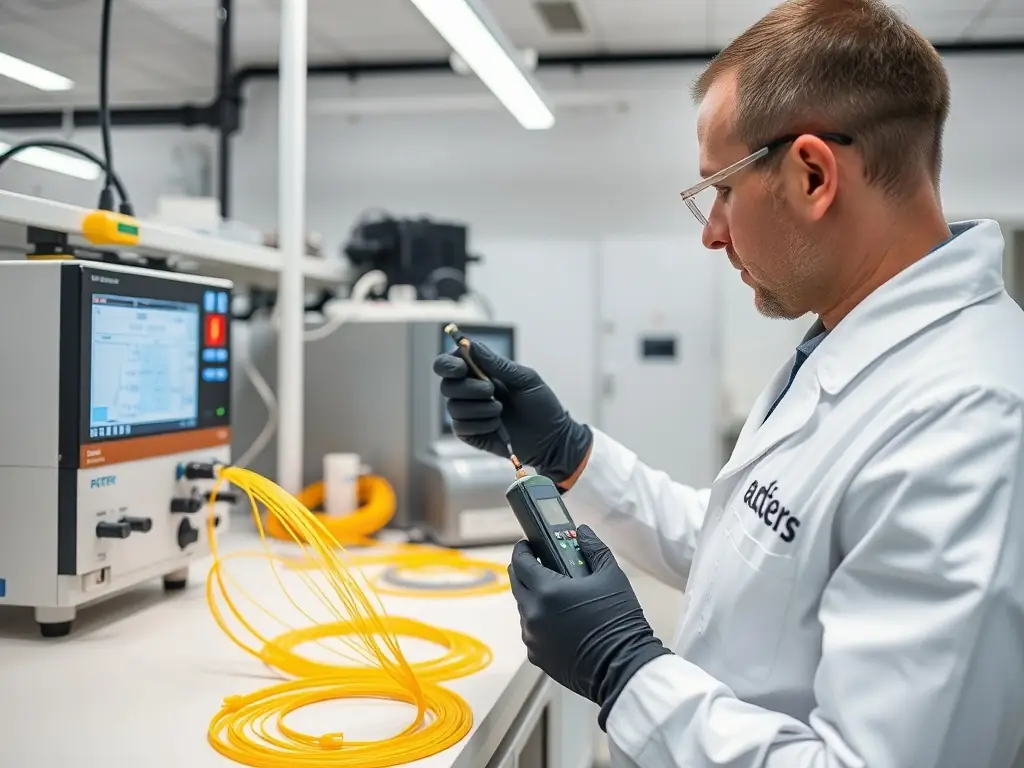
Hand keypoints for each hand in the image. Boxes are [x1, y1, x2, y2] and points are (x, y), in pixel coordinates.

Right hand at [433, 341, 591, 483]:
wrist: (551, 438)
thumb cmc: (540, 404)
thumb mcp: (524, 378)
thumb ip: (497, 363)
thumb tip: (470, 345)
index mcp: (479, 372)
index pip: (449, 363)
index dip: (448, 364)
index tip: (462, 367)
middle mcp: (468, 391)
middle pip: (447, 385)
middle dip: (468, 388)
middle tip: (491, 391)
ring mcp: (468, 413)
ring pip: (453, 407)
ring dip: (480, 408)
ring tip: (501, 411)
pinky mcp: (470, 433)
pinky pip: (462, 426)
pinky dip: (481, 424)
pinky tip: (497, 425)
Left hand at [508, 525, 671, 728]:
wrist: (622, 666)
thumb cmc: (618, 620)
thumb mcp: (611, 575)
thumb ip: (593, 548)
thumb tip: (582, 532)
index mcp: (546, 591)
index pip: (520, 562)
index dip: (523, 550)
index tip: (529, 545)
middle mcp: (532, 614)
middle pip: (516, 584)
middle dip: (525, 571)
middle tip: (541, 565)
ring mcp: (532, 638)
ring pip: (524, 608)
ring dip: (534, 597)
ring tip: (558, 596)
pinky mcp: (537, 656)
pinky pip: (532, 631)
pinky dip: (540, 622)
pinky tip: (561, 621)